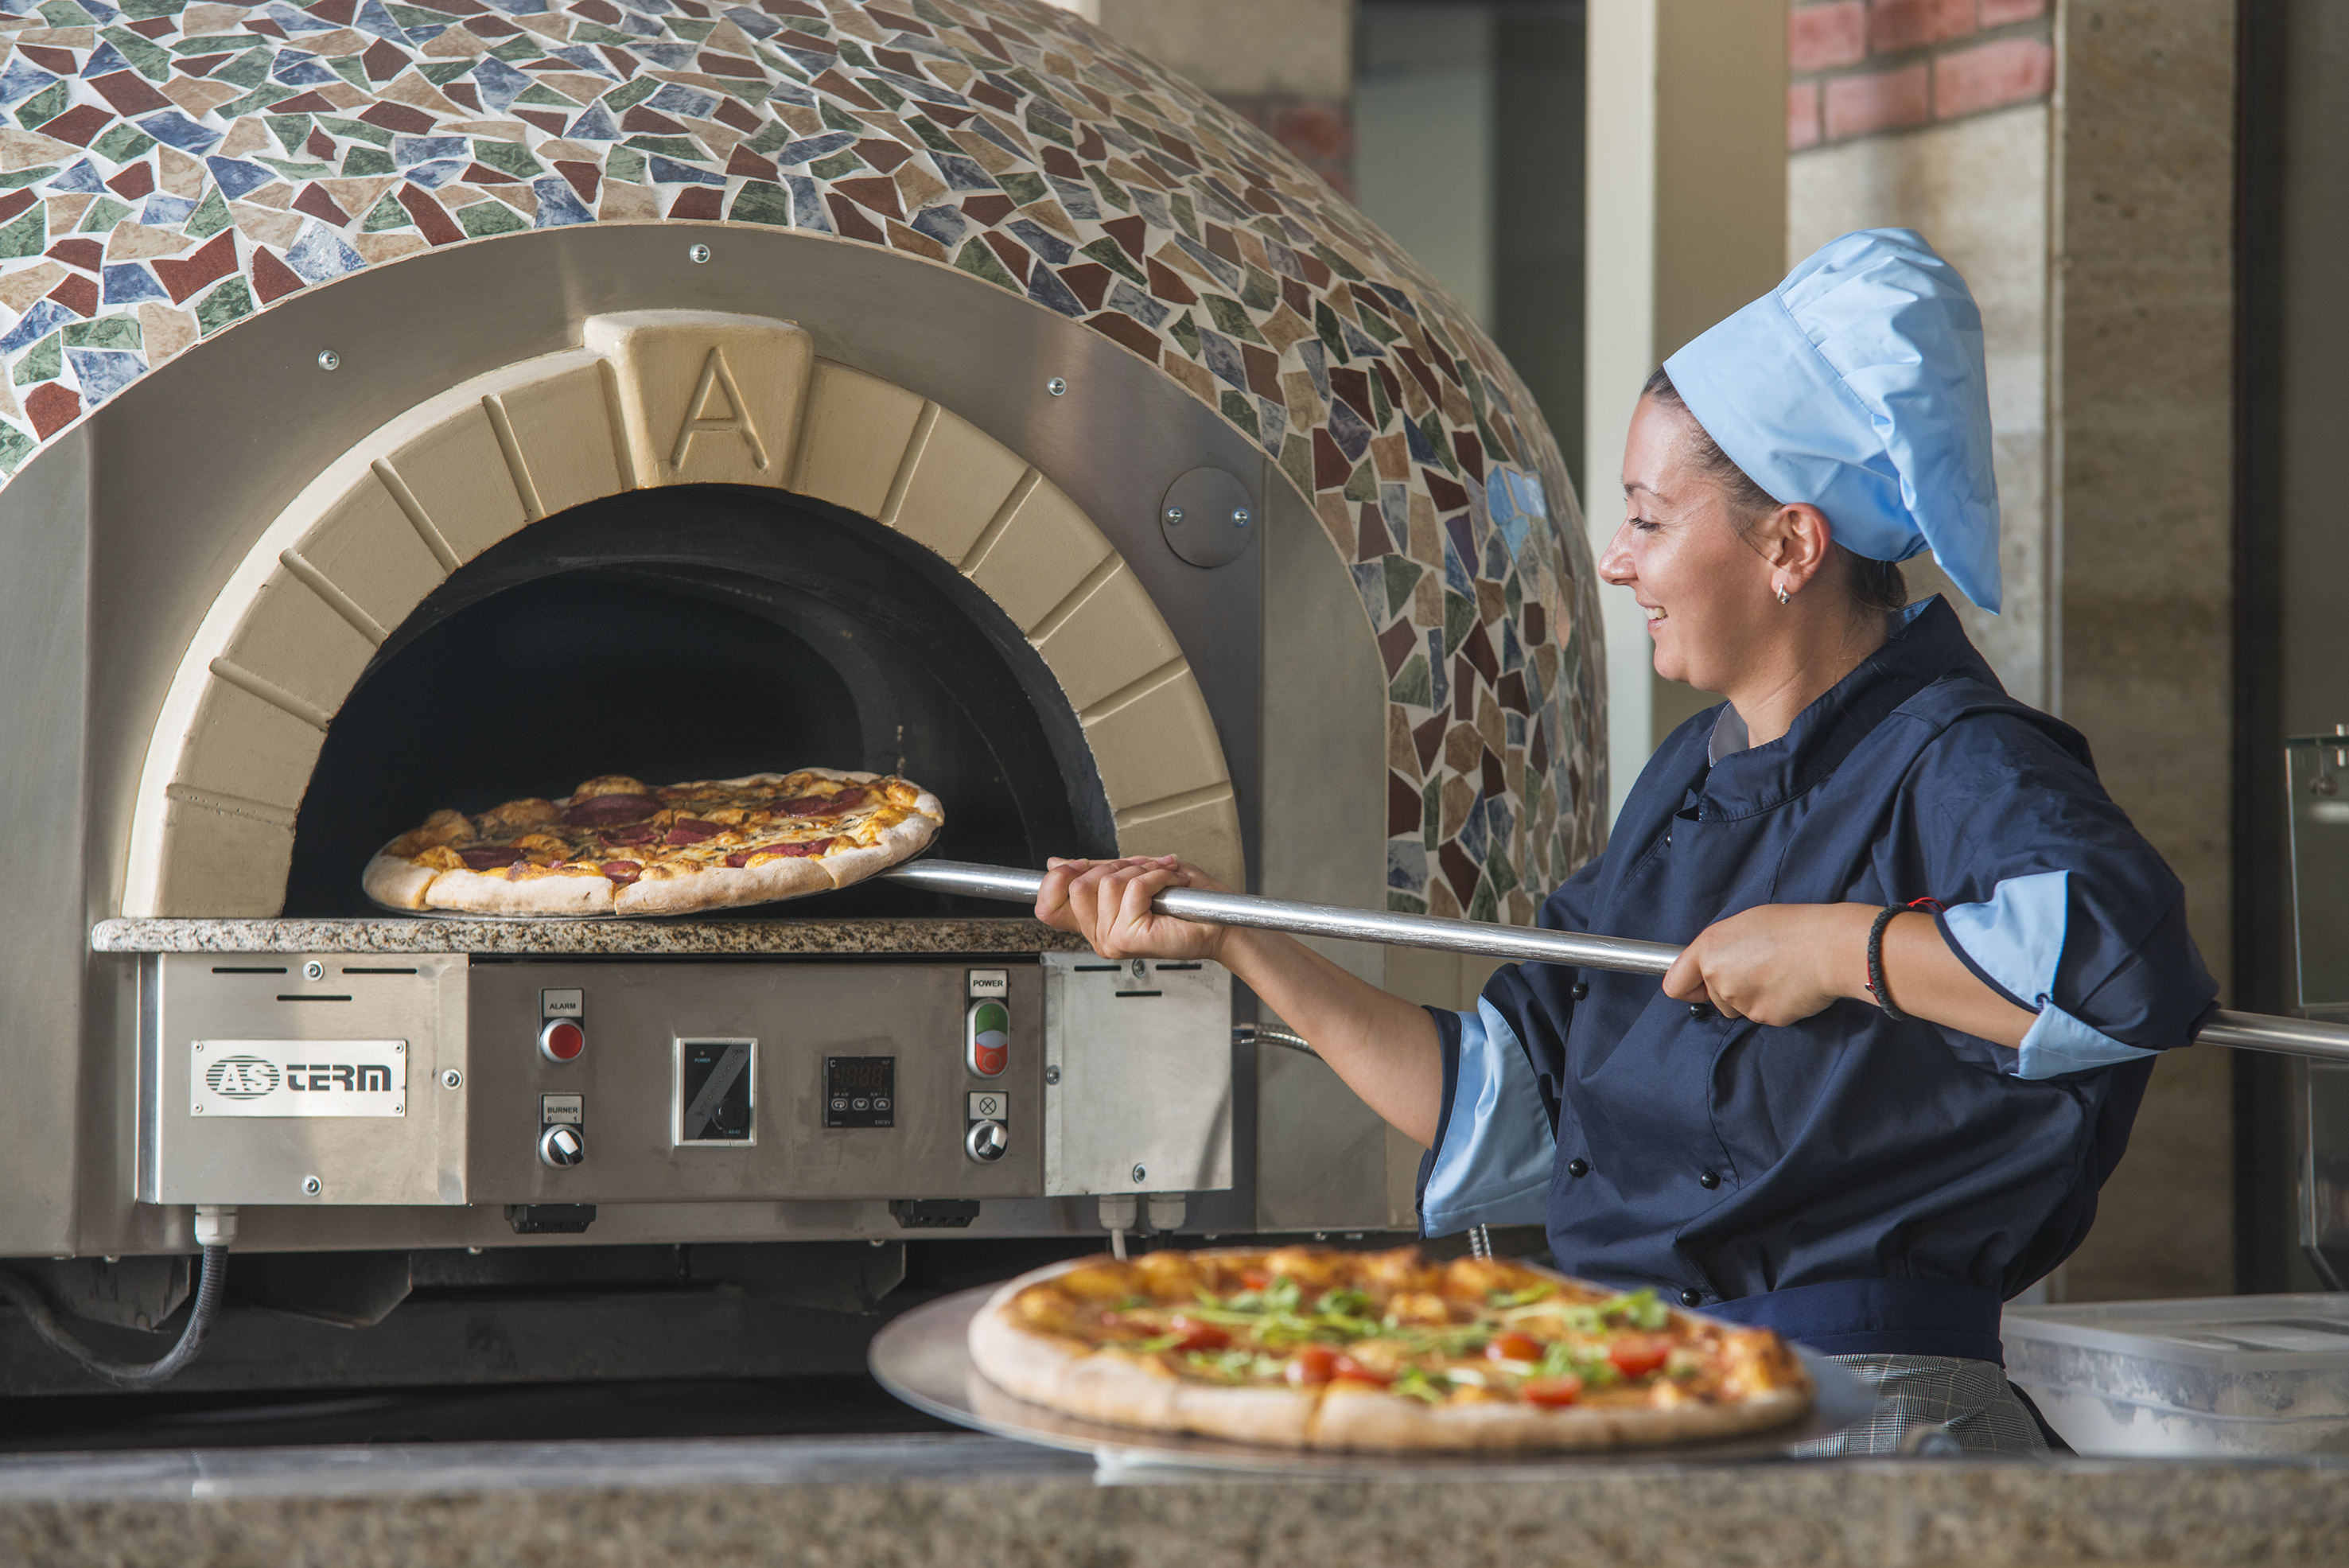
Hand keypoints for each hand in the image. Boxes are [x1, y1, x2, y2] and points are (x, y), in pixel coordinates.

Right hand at [1035, 855, 1233, 962]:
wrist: (1218, 920)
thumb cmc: (1186, 901)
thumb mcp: (1132, 876)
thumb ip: (1095, 871)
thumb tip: (1056, 864)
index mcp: (1096, 924)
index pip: (1049, 907)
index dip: (1055, 880)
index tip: (1074, 865)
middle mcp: (1100, 936)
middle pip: (1078, 886)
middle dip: (1116, 865)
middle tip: (1144, 870)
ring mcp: (1113, 940)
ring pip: (1108, 883)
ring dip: (1143, 870)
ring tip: (1163, 879)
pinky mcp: (1131, 937)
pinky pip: (1134, 889)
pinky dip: (1157, 876)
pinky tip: (1171, 883)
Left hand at [1660, 903, 1873, 1025]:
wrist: (1830, 946)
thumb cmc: (1792, 927)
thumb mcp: (1743, 924)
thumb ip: (1720, 948)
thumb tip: (1713, 965)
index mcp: (1708, 950)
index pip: (1674, 985)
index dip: (1687, 987)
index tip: (1697, 987)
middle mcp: (1718, 978)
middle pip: (1713, 999)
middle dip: (1729, 990)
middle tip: (1759, 968)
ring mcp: (1741, 1001)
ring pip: (1737, 1010)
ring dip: (1751, 998)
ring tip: (1777, 974)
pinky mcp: (1764, 1017)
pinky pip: (1762, 1015)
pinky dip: (1773, 1005)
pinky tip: (1789, 985)